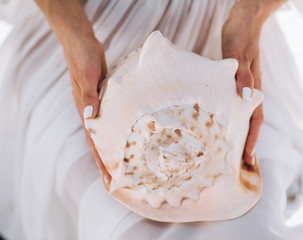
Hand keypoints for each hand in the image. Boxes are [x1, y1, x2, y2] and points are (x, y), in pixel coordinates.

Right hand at [62, 32, 110, 183]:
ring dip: (112, 147)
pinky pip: (111, 118)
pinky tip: (126, 134)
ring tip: (123, 162)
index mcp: (85, 110)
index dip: (101, 161)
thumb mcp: (87, 75)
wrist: (82, 42)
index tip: (108, 179)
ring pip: (106, 132)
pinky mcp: (104, 98)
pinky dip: (116, 129)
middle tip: (119, 179)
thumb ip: (89, 97)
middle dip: (107, 161)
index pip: (94, 142)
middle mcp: (91, 112)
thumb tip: (90, 118)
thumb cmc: (84, 58)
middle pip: (99, 142)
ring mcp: (98, 106)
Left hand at [222, 2, 264, 165]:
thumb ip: (243, 76)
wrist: (242, 20)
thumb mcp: (240, 56)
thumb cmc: (240, 37)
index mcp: (253, 88)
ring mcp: (241, 87)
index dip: (251, 140)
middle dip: (245, 143)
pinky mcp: (232, 82)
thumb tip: (244, 98)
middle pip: (250, 122)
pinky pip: (232, 104)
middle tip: (238, 163)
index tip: (247, 159)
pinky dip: (229, 117)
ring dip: (238, 133)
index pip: (255, 120)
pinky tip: (219, 123)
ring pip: (241, 115)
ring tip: (229, 150)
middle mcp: (248, 91)